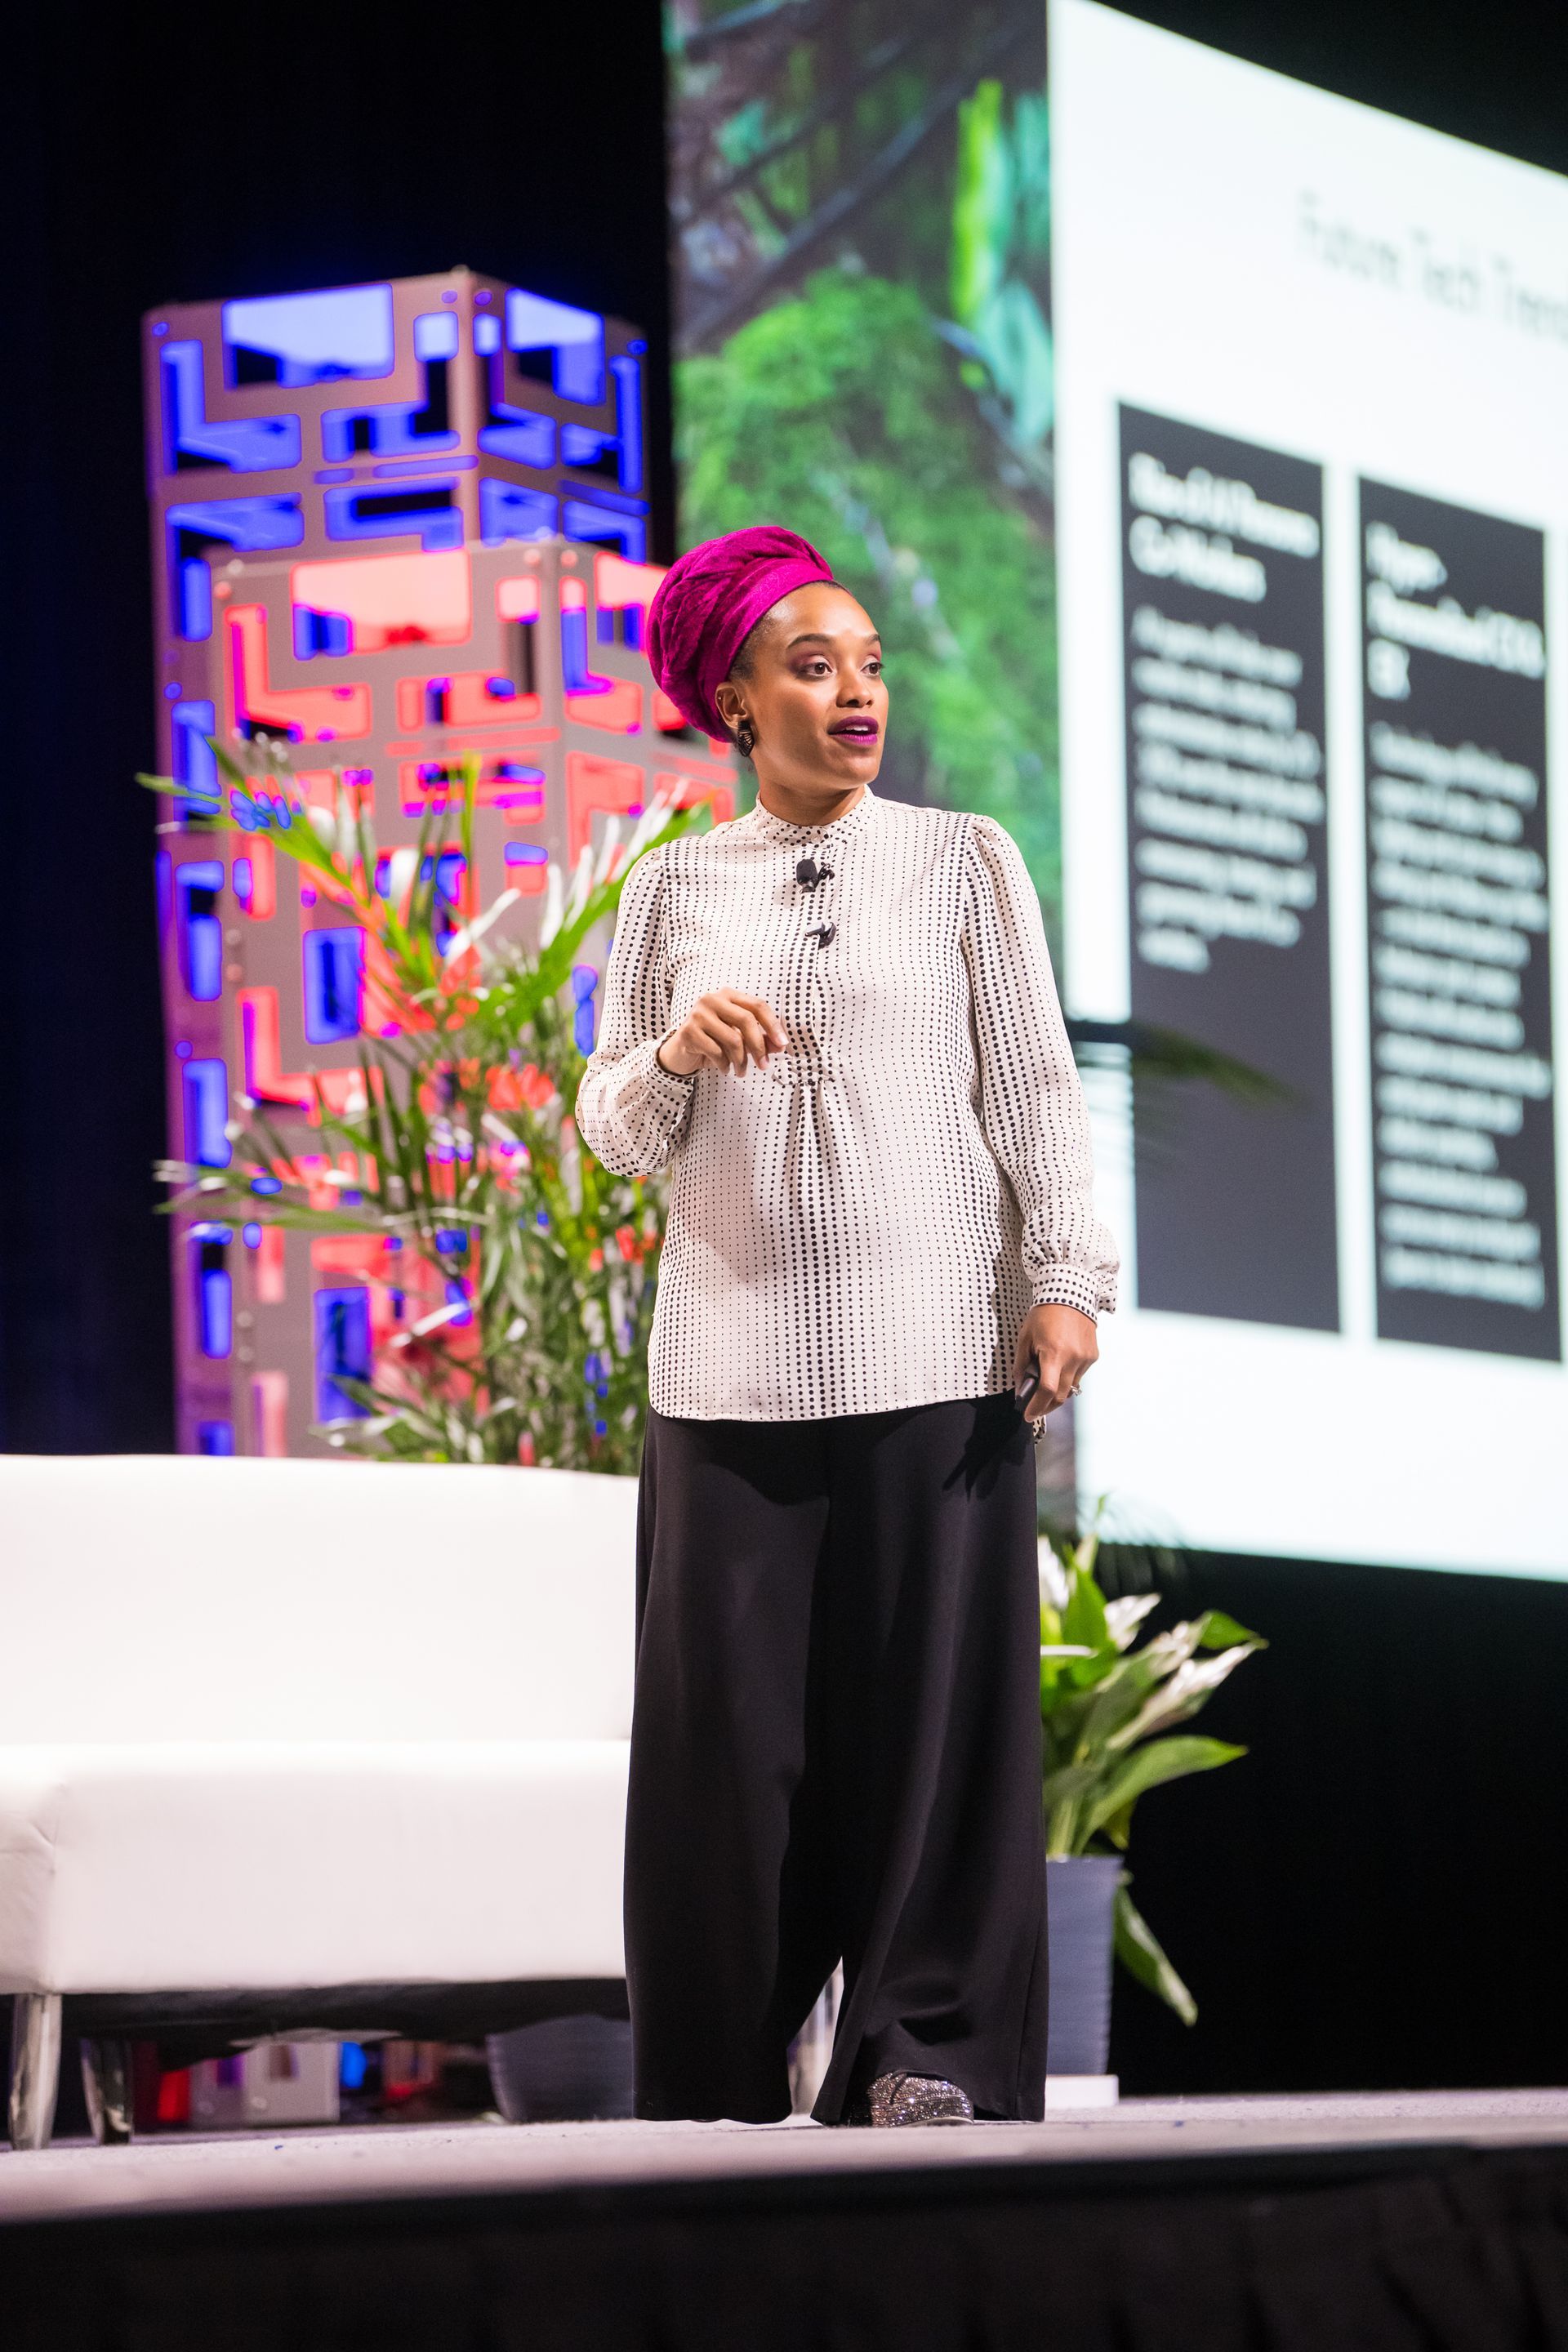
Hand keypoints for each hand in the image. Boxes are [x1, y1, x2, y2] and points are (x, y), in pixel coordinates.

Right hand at [656, 990, 785, 1077]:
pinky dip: (725, 1065)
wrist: (680, 1053)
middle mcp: (712, 999)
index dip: (773, 1025)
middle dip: (759, 1046)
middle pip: (747, 1021)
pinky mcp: (688, 1031)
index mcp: (727, 995)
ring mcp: (698, 1014)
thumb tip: (780, 1045)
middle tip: (764, 1065)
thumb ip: (759, 1039)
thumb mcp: (738, 1038)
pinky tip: (724, 1068)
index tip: (783, 1044)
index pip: (757, 1005)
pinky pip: (717, 1052)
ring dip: (741, 1061)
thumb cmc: (712, 1042)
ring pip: (733, 1039)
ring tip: (741, 1071)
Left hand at [1013, 1303, 1097, 1421]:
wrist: (1071, 1294)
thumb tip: (1019, 1388)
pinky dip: (1068, 1377)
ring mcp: (1085, 1358)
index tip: (1028, 1415)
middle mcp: (1073, 1359)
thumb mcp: (1025, 1338)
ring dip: (1057, 1392)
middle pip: (1061, 1396)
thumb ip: (1021, 1365)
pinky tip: (1060, 1366)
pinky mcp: (1093, 1356)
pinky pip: (1079, 1375)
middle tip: (1034, 1408)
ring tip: (1045, 1385)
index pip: (1047, 1391)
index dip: (1036, 1407)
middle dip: (1046, 1406)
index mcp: (1054, 1354)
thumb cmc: (1043, 1314)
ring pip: (1071, 1387)